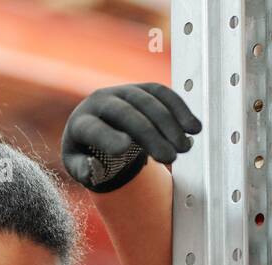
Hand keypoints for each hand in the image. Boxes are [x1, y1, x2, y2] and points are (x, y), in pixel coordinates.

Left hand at [61, 82, 201, 192]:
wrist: (94, 130)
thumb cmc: (85, 152)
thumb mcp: (78, 166)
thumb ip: (82, 170)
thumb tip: (92, 169)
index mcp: (80, 123)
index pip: (93, 128)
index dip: (107, 137)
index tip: (124, 150)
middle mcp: (100, 101)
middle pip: (126, 114)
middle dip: (150, 135)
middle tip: (170, 158)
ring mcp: (122, 91)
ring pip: (148, 101)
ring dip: (170, 124)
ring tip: (185, 148)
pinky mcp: (141, 89)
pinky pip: (163, 93)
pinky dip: (180, 110)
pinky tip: (194, 128)